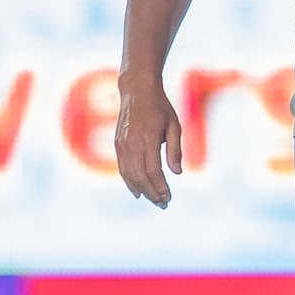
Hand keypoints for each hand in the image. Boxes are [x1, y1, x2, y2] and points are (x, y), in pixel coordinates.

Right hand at [115, 79, 182, 208]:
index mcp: (148, 139)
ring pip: (129, 175)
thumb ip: (175, 149)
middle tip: (163, 204)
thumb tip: (177, 173)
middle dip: (152, 193)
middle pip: (141, 177)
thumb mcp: (174, 125)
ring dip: (141, 190)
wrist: (136, 90)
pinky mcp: (117, 144)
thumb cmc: (160, 107)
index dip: (161, 187)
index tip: (169, 197)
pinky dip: (129, 182)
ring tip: (153, 200)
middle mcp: (132, 144)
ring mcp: (122, 144)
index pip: (154, 171)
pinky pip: (122, 168)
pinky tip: (137, 191)